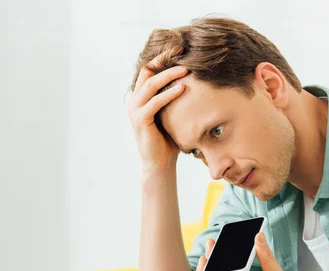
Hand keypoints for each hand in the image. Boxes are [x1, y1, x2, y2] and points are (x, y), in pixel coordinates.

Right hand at [127, 53, 188, 172]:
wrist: (160, 162)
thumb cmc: (168, 139)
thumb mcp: (172, 113)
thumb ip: (174, 97)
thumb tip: (194, 80)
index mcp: (140, 96)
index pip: (149, 70)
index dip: (162, 58)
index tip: (179, 49)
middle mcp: (134, 100)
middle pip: (147, 72)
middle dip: (164, 60)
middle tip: (182, 52)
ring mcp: (135, 110)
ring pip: (150, 84)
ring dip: (168, 75)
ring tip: (185, 69)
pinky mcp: (140, 120)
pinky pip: (155, 102)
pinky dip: (169, 94)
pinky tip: (182, 88)